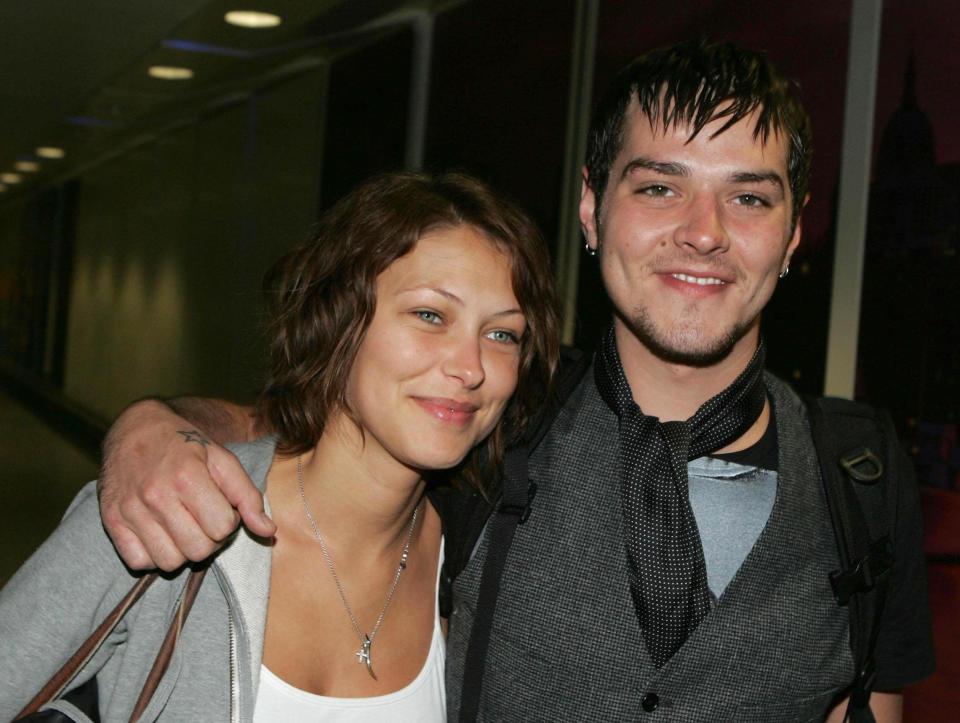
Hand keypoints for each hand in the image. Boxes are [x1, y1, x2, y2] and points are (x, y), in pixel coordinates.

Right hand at [98, 400, 275, 570]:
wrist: (136, 429)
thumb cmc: (186, 446)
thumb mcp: (223, 460)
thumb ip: (248, 496)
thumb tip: (269, 531)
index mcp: (188, 476)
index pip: (222, 528)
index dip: (229, 521)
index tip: (222, 507)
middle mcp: (156, 495)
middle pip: (198, 550)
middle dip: (210, 540)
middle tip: (204, 520)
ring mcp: (130, 510)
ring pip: (170, 562)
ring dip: (183, 550)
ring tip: (184, 527)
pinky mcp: (111, 521)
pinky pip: (139, 563)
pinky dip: (153, 555)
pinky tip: (160, 533)